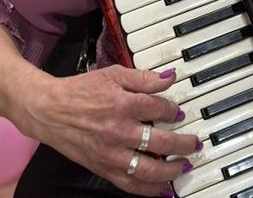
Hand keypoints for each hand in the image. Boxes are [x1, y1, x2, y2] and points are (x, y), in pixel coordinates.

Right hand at [12, 65, 196, 195]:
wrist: (51, 110)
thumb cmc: (81, 91)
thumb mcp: (114, 74)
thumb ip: (144, 78)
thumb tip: (170, 77)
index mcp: (124, 104)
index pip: (160, 109)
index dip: (174, 110)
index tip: (179, 112)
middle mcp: (119, 131)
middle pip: (160, 142)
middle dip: (182, 144)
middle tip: (194, 144)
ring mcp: (111, 153)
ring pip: (148, 169)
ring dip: (170, 170)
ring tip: (184, 166)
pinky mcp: (103, 168)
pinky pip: (129, 184)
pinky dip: (147, 189)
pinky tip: (161, 189)